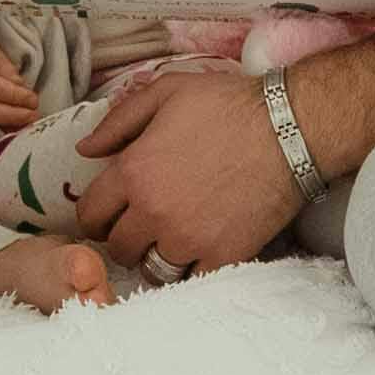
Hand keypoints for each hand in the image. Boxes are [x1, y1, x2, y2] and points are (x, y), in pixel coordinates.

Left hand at [72, 61, 302, 276]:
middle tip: (142, 225)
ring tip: (172, 239)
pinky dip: (192, 270)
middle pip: (118, 247)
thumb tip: (84, 149)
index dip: (96, 215)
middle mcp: (154, 211)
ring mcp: (189, 239)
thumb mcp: (167, 93)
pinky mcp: (223, 256)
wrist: (290, 128)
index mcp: (134, 171)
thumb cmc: (228, 105)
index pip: (90, 214)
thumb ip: (118, 121)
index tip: (110, 212)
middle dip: (125, 237)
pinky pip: (192, 281)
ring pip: (152, 269)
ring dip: (157, 256)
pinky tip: (199, 251)